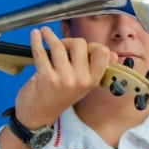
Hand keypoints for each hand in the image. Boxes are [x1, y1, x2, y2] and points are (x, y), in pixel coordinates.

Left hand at [0, 28, 113, 148]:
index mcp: (92, 80)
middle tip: (60, 45)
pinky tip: (35, 35)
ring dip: (49, 35)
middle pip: (80, 44)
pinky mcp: (46, 78)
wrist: (38, 117)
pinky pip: (41, 52)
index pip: (102, 53)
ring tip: (43, 32)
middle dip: (69, 40)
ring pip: (59, 46)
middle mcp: (81, 80)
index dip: (91, 45)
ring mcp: (63, 79)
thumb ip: (94, 69)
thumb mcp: (82, 86)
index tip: (80, 47)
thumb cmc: (58, 98)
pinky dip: (36, 40)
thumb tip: (114, 55)